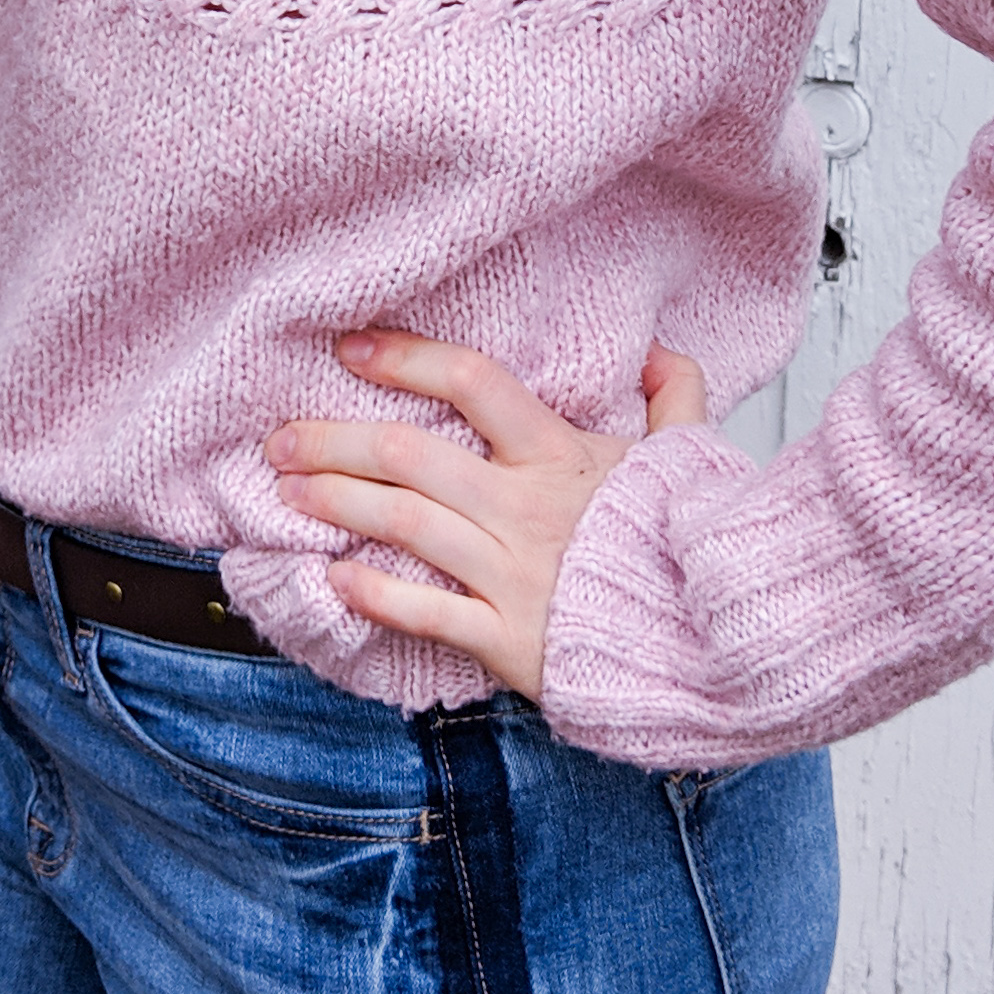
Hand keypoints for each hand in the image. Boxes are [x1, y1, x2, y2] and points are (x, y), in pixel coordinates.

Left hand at [264, 329, 709, 700]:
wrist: (712, 645)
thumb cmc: (688, 549)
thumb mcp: (689, 462)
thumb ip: (677, 399)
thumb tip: (664, 351)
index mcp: (560, 454)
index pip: (474, 382)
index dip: (407, 358)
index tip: (351, 348)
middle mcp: (525, 506)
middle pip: (410, 455)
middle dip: (335, 442)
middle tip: (281, 439)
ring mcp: (512, 573)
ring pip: (403, 525)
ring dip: (337, 504)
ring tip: (288, 493)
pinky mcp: (507, 638)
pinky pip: (426, 612)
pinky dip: (375, 595)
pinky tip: (335, 579)